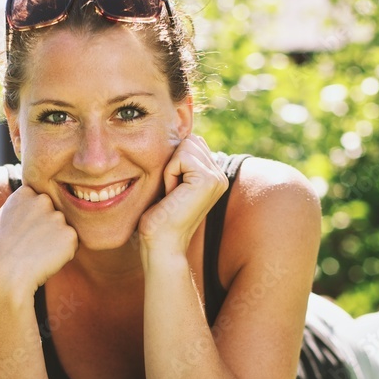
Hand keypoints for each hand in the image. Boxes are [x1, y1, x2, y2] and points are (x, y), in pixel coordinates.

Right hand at [0, 184, 77, 296]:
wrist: (1, 274)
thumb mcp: (5, 219)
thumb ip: (25, 209)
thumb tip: (41, 210)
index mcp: (25, 192)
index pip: (40, 204)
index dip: (33, 221)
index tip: (20, 233)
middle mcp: (43, 199)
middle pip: (54, 216)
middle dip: (47, 229)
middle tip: (28, 246)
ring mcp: (58, 216)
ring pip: (64, 231)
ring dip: (56, 242)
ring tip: (34, 254)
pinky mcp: (70, 235)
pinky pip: (72, 245)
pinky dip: (63, 255)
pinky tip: (44, 260)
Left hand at [137, 135, 228, 262]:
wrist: (161, 244)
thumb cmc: (159, 218)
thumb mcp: (171, 183)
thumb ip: (180, 162)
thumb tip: (177, 135)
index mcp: (214, 176)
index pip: (192, 143)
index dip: (173, 161)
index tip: (172, 190)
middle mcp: (220, 176)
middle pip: (190, 140)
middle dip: (173, 162)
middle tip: (171, 192)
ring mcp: (217, 178)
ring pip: (186, 145)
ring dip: (170, 168)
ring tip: (171, 194)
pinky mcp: (208, 180)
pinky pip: (180, 157)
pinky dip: (169, 174)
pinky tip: (171, 194)